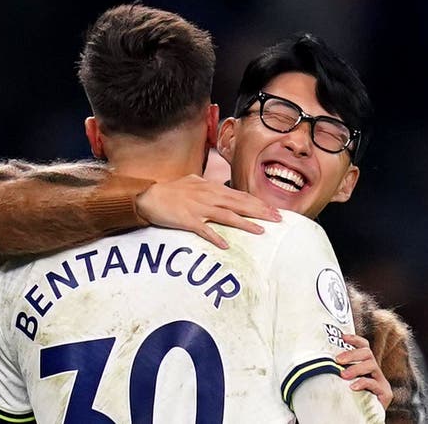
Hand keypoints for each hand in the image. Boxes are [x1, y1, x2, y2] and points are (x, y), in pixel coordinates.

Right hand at [136, 174, 280, 248]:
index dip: (258, 203)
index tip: (274, 210)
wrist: (149, 196)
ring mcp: (199, 208)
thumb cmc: (171, 190)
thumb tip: (219, 187)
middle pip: (239, 204)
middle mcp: (209, 196)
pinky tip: (226, 245)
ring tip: (261, 231)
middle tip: (278, 219)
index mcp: (211, 188)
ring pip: (227, 216)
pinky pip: (204, 230)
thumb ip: (207, 185)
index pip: (240, 195)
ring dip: (245, 224)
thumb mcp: (192, 182)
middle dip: (260, 212)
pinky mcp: (188, 220)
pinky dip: (215, 237)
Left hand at [336, 334, 392, 409]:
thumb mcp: (343, 381)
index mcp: (365, 365)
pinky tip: (353, 387)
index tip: (343, 337)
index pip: (364, 347)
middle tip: (337, 360)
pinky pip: (374, 384)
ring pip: (371, 365)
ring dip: (355, 368)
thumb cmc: (351, 397)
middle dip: (351, 354)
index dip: (355, 339)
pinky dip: (362, 383)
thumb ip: (337, 371)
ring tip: (343, 375)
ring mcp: (381, 381)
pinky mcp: (385, 393)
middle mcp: (375, 370)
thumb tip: (317, 362)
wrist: (363, 416)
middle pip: (367, 353)